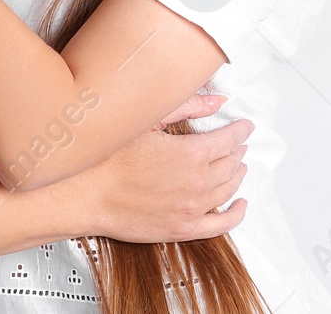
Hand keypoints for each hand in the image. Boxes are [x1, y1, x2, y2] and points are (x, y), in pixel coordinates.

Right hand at [67, 94, 251, 242]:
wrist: (86, 193)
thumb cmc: (110, 156)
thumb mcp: (148, 120)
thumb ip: (187, 107)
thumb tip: (217, 100)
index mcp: (192, 154)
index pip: (230, 139)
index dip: (240, 130)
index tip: (244, 126)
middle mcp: (198, 183)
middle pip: (231, 164)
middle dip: (237, 150)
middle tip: (238, 142)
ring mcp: (192, 209)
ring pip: (228, 190)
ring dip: (237, 175)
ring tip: (238, 166)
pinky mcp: (182, 229)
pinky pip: (222, 225)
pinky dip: (236, 214)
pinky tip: (240, 205)